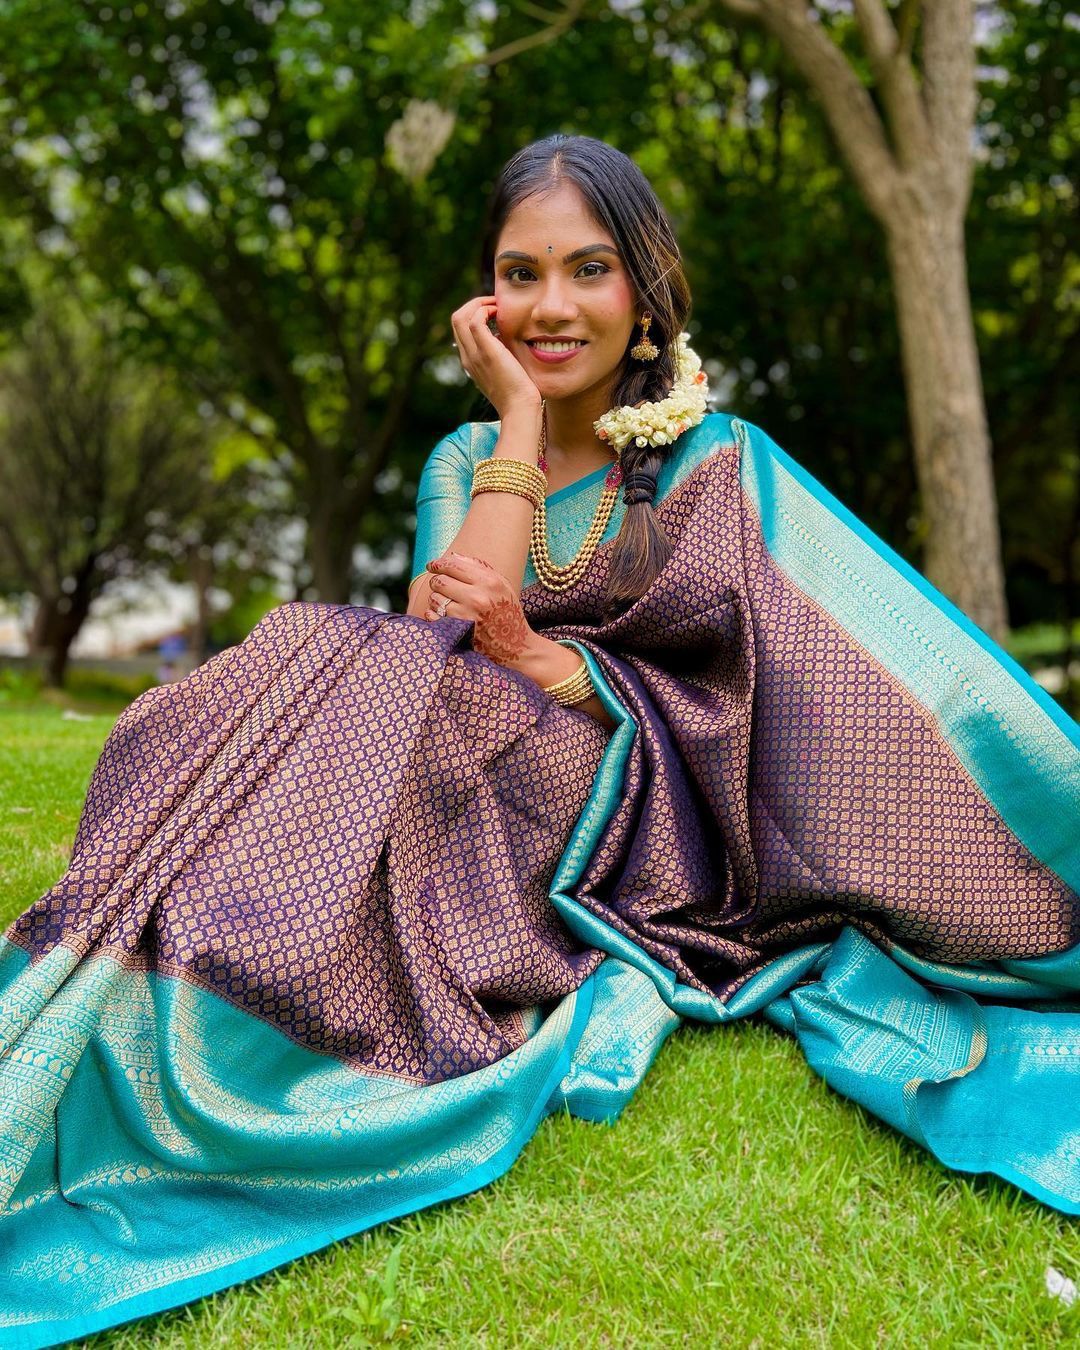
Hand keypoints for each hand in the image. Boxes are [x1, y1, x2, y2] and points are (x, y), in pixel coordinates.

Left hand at [424, 551, 533, 663]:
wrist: (517, 647)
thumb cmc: (509, 613)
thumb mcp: (502, 586)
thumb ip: (480, 568)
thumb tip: (453, 556)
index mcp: (490, 582)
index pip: (453, 565)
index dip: (438, 563)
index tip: (433, 565)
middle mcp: (478, 597)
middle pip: (440, 580)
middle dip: (437, 582)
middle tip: (442, 586)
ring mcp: (466, 615)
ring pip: (435, 598)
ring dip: (437, 599)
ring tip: (448, 603)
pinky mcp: (458, 631)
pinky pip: (433, 615)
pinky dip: (434, 614)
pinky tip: (443, 615)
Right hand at [451, 295, 541, 417]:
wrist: (520, 408)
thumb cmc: (519, 393)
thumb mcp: (505, 370)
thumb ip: (501, 355)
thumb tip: (506, 338)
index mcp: (470, 361)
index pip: (461, 329)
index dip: (474, 314)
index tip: (495, 312)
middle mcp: (467, 357)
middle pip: (456, 319)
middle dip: (475, 304)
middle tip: (496, 304)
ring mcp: (474, 355)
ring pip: (460, 316)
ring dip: (479, 304)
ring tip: (497, 306)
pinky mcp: (486, 352)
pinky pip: (475, 320)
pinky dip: (485, 309)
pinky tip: (501, 313)